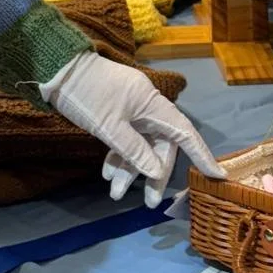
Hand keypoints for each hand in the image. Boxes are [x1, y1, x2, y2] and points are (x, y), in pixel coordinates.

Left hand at [37, 54, 223, 207]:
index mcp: (152, 104)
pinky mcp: (114, 114)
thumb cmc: (86, 94)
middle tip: (150, 203)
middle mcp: (146, 107)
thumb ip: (134, 151)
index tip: (217, 176)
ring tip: (116, 194)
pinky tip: (108, 175)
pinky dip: (118, 157)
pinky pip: (124, 139)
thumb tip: (157, 172)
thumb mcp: (109, 126)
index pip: (184, 133)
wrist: (55, 68)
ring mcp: (130, 111)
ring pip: (139, 146)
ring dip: (130, 170)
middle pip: (160, 145)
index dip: (201, 154)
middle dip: (154, 174)